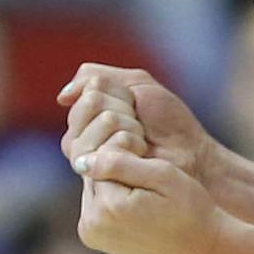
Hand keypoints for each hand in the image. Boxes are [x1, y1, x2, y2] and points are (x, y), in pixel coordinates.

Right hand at [58, 63, 221, 189]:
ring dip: (128, 126)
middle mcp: (81, 137)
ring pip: (96, 123)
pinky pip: (101, 147)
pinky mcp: (97, 175)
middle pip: (89, 105)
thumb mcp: (136, 84)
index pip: (87, 92)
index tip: (138, 106)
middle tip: (142, 124)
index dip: (119, 94)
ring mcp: (87, 157)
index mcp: (88, 116)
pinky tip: (140, 152)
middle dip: (123, 108)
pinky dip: (128, 141)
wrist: (191, 152)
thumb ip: (95, 79)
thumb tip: (61, 97)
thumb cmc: (169, 121)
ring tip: (142, 139)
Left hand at [76, 132, 233, 253]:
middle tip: (150, 182)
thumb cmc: (189, 209)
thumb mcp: (162, 175)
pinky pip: (96, 204)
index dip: (126, 151)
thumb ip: (119, 163)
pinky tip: (137, 206)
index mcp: (108, 207)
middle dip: (117, 170)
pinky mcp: (94, 239)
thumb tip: (82, 161)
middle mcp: (92, 224)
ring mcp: (91, 234)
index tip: (151, 163)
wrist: (200, 248)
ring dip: (115, 183)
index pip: (100, 157)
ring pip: (94, 187)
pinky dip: (112, 199)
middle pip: (93, 174)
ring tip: (145, 196)